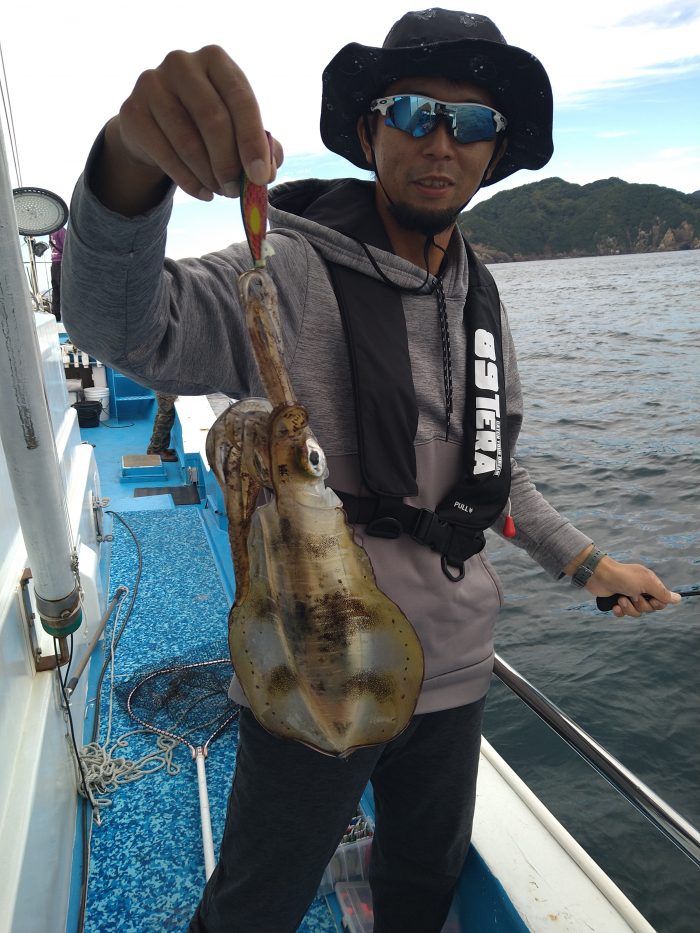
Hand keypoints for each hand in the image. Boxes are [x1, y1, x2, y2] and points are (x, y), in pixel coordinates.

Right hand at [96, 46, 282, 212]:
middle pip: (213, 120)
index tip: (261, 177)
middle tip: (237, 191)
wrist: (154, 124)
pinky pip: (165, 155)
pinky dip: (189, 182)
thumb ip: (260, 144)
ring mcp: (152, 83)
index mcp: (215, 59)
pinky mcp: (132, 110)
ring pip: (188, 142)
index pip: (240, 99)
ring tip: (221, 192)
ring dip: (209, 176)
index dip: (253, 141)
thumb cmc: (205, 122)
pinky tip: (203, 193)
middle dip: (229, 163)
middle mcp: (181, 63)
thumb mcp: (237, 125)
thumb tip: (267, 170)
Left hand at [585, 554, 681, 618]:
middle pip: (648, 609)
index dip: (656, 604)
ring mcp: (627, 596)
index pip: (660, 601)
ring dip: (629, 608)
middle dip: (640, 605)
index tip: (651, 600)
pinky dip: (619, 611)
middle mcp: (640, 590)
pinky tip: (615, 605)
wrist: (599, 575)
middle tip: (632, 595)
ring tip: (621, 599)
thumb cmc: (624, 576)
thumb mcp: (646, 583)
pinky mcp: (616, 602)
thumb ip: (662, 593)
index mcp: (649, 584)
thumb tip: (678, 599)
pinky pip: (623, 614)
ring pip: (636, 613)